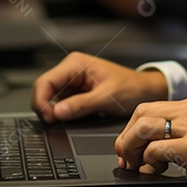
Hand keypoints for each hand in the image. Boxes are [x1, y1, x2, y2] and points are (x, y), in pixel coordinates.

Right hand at [30, 52, 167, 122]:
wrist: (145, 91)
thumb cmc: (131, 88)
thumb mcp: (107, 98)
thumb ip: (81, 105)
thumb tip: (57, 112)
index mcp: (76, 64)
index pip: (45, 81)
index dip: (41, 101)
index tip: (49, 118)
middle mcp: (71, 70)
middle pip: (44, 89)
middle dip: (45, 107)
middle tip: (55, 123)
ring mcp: (72, 81)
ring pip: (50, 98)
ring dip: (54, 111)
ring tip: (69, 119)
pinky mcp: (76, 92)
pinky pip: (61, 103)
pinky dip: (62, 113)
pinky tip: (72, 117)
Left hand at [116, 96, 186, 186]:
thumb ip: (184, 133)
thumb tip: (153, 149)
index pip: (150, 108)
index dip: (132, 129)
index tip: (130, 148)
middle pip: (141, 113)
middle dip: (127, 138)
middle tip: (128, 158)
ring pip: (144, 127)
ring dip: (133, 149)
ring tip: (139, 165)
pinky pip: (157, 149)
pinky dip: (149, 162)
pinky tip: (157, 170)